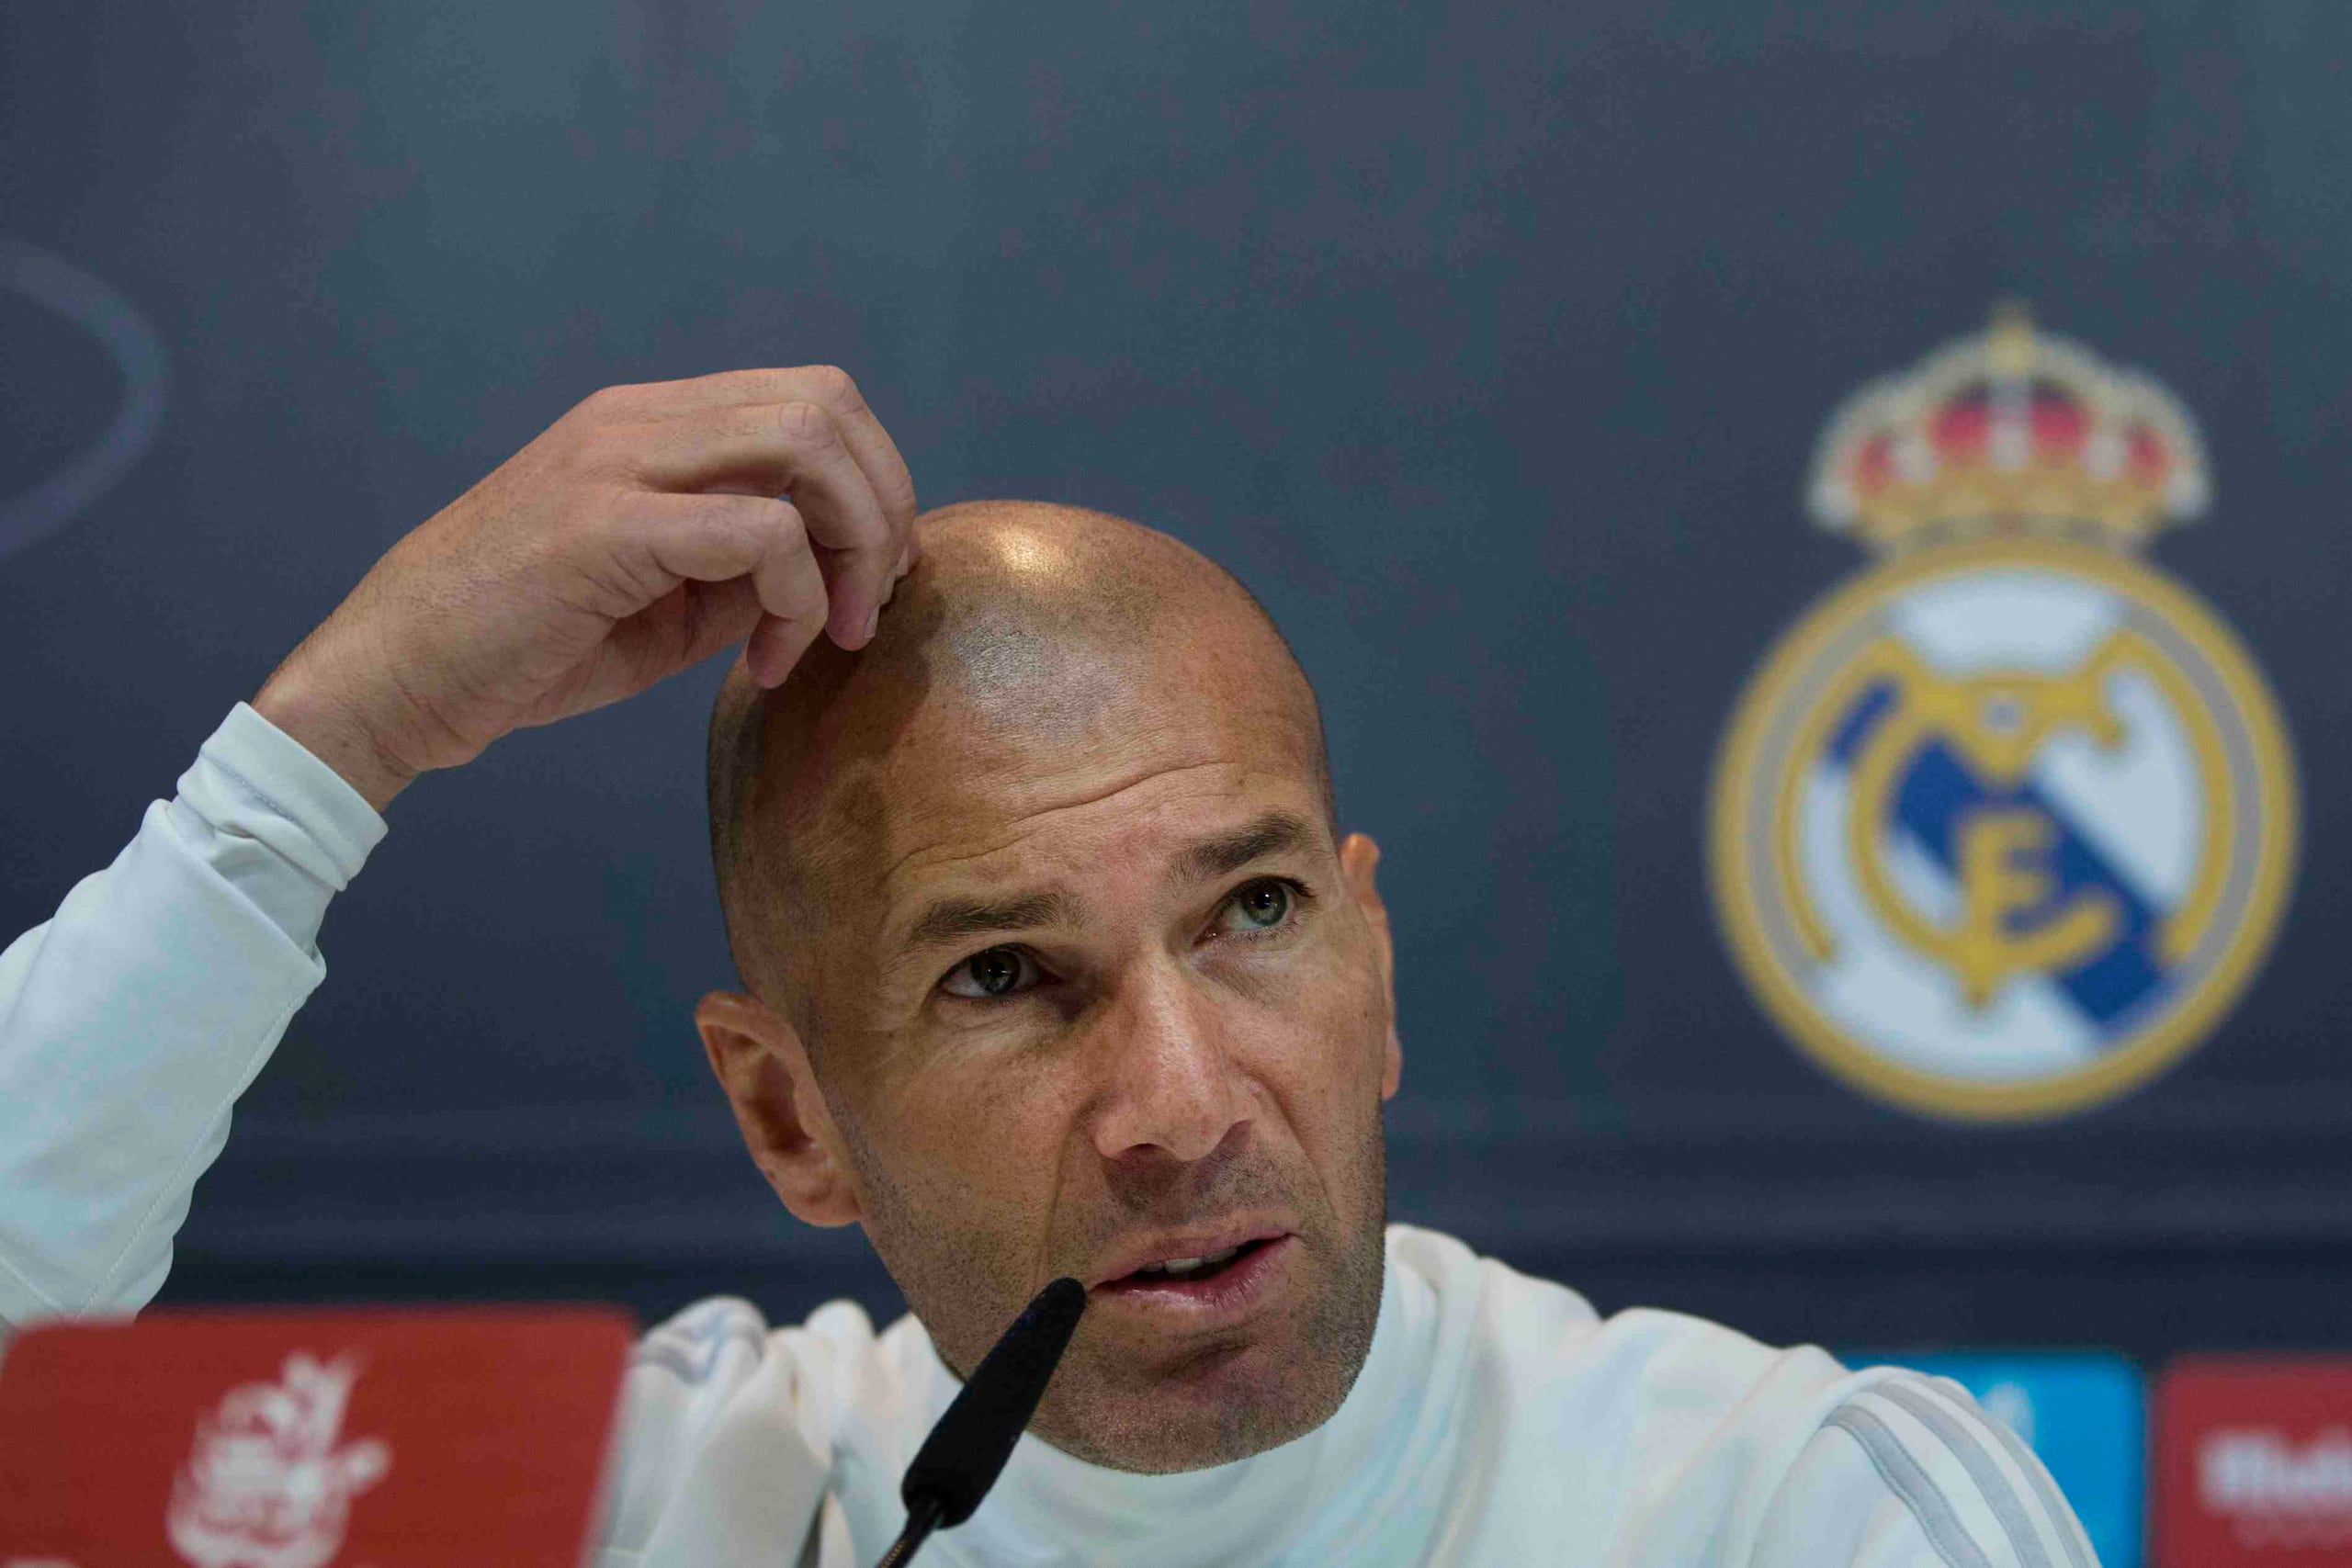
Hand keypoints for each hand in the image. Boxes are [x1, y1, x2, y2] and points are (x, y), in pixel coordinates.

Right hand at [250, 366, 917, 811]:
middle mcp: (634, 421)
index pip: (811, 399)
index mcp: (647, 423)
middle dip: (882, 507)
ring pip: (804, 444)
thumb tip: (840, 567)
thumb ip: (748, 568)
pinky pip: (760, 531)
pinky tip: (764, 661)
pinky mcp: (604, 527)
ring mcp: (616, 463)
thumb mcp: (667, 601)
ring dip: (852, 545)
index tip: (870, 578)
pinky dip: (796, 600)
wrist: (393, 683)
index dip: (873, 482)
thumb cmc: (523, 648)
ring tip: (831, 632)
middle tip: (869, 603)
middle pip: (825, 405)